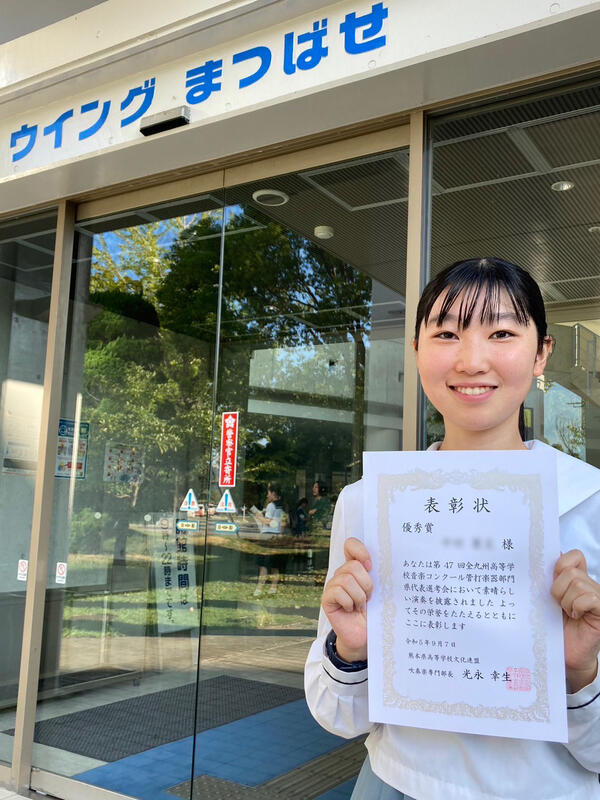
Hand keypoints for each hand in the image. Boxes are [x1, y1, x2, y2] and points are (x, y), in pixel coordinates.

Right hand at [321, 537, 372, 661]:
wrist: (364, 635)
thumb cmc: (373, 612)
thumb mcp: (379, 591)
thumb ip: (377, 575)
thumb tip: (382, 562)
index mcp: (354, 568)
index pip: (351, 545)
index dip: (359, 550)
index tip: (371, 565)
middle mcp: (342, 574)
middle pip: (353, 566)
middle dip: (366, 584)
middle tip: (369, 597)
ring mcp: (332, 586)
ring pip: (347, 580)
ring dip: (359, 596)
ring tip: (360, 606)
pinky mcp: (327, 599)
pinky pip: (338, 592)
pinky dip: (349, 602)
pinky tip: (350, 610)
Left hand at [551, 549, 599, 691]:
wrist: (566, 656)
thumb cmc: (555, 628)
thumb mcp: (547, 600)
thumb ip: (546, 580)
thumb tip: (538, 559)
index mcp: (576, 579)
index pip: (573, 556)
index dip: (560, 564)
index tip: (550, 581)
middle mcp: (590, 585)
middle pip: (570, 570)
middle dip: (557, 588)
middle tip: (557, 604)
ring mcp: (598, 597)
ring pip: (578, 583)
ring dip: (566, 600)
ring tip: (567, 613)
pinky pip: (588, 598)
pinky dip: (577, 607)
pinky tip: (576, 617)